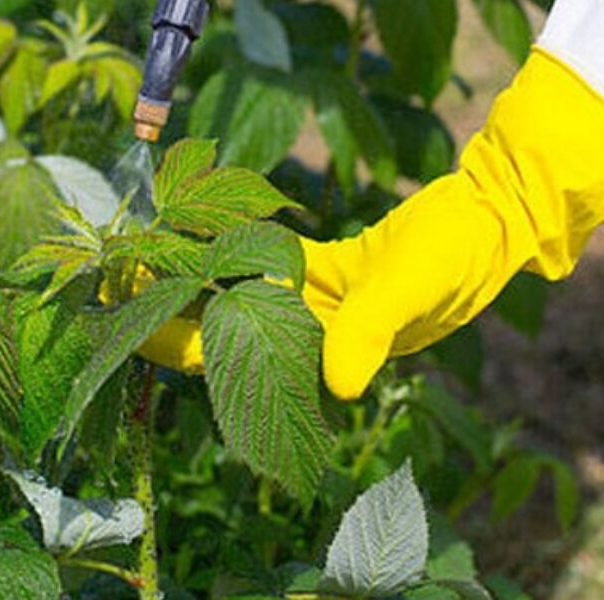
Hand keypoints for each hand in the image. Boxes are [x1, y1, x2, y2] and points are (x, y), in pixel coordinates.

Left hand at [141, 49, 603, 399]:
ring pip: (235, 295)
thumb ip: (369, 334)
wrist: (493, 215)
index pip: (231, 359)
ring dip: (190, 276)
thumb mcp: (411, 293)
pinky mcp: (326, 269)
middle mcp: (312, 336)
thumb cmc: (458, 258)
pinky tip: (193, 226)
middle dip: (164, 309)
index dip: (175, 346)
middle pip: (219, 329)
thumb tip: (338, 387)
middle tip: (110, 279)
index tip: (125, 325)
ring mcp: (316, 304)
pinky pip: (265, 260)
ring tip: (137, 252)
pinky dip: (232, 244)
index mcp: (326, 353)